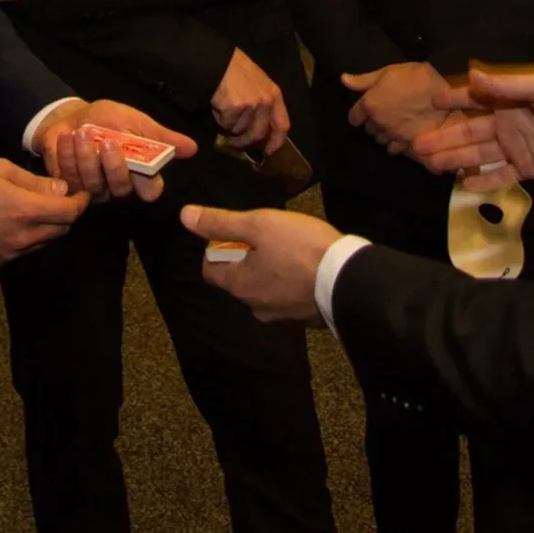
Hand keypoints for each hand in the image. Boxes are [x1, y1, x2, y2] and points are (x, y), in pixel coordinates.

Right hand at [0, 157, 88, 264]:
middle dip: (67, 215)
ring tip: (41, 210)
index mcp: (27, 211)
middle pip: (61, 230)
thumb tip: (61, 190)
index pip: (69, 213)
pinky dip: (31, 238)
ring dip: (50, 228)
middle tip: (63, 199)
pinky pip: (25, 250)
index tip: (83, 193)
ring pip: (45, 243)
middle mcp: (23, 237)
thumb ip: (35, 182)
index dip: (81, 202)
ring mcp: (10, 252)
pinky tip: (20, 223)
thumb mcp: (2, 170)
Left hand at [37, 99, 199, 202]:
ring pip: (93, 184)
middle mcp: (118, 186)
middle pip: (122, 188)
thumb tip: (193, 148)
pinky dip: (67, 156)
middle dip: (113, 165)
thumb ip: (161, 138)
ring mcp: (93, 190)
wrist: (74, 115)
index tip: (140, 160)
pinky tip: (66, 137)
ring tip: (81, 132)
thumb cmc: (109, 120)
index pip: (151, 190)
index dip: (147, 180)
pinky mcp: (70, 187)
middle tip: (107, 141)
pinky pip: (69, 178)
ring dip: (86, 157)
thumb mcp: (136, 122)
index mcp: (140, 174)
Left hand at [181, 204, 340, 323]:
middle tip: (272, 235)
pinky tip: (307, 267)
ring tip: (292, 249)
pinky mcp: (303, 317)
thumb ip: (221, 222)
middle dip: (248, 256)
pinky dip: (290, 282)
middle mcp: (253, 306)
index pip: (209, 268)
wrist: (348, 278)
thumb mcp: (259, 224)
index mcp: (238, 285)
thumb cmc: (300, 247)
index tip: (243, 231)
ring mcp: (280, 315)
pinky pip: (286, 296)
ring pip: (263, 287)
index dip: (220, 245)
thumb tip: (185, 217)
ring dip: (270, 270)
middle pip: (237, 278)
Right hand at [212, 49, 289, 154]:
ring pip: (239, 130)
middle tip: (236, 142)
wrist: (218, 62)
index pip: (282, 125)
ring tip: (225, 110)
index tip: (268, 151)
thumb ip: (264, 104)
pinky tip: (219, 106)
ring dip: (230, 126)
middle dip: (245, 141)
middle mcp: (265, 102)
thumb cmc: (238, 70)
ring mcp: (250, 105)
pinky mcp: (234, 108)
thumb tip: (260, 131)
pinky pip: (226, 124)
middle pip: (257, 133)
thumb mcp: (259, 84)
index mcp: (275, 95)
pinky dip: (220, 119)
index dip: (276, 142)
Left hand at [342, 62, 449, 152]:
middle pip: (368, 129)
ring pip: (380, 140)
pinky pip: (394, 148)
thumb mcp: (389, 71)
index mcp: (370, 104)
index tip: (366, 111)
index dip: (359, 113)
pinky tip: (403, 135)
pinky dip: (396, 143)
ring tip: (395, 125)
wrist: (446, 94)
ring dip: (384, 134)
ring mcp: (392, 135)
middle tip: (386, 113)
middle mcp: (378, 122)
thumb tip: (343, 80)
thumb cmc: (416, 77)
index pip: (354, 116)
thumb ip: (364, 80)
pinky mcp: (407, 144)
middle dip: (374, 122)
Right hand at [409, 62, 533, 188]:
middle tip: (417, 145)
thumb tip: (471, 75)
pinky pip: (502, 175)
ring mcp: (517, 147)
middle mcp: (508, 123)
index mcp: (509, 101)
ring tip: (431, 165)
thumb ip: (506, 85)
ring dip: (456, 159)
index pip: (475, 99)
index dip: (454, 98)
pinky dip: (485, 182)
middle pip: (469, 131)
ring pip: (479, 155)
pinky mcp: (529, 168)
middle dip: (444, 137)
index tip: (430, 101)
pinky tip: (464, 186)